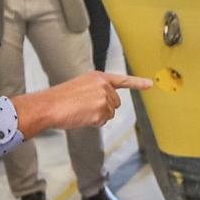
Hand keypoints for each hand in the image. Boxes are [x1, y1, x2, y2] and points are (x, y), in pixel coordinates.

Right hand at [17, 71, 153, 131]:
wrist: (49, 105)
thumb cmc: (59, 98)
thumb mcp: (80, 86)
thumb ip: (96, 90)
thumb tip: (106, 103)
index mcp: (98, 77)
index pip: (122, 80)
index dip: (137, 83)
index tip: (149, 84)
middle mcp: (104, 86)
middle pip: (115, 103)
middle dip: (103, 108)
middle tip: (84, 107)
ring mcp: (104, 98)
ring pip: (110, 114)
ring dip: (98, 116)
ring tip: (81, 111)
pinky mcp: (101, 111)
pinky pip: (103, 122)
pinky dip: (94, 123)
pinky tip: (82, 117)